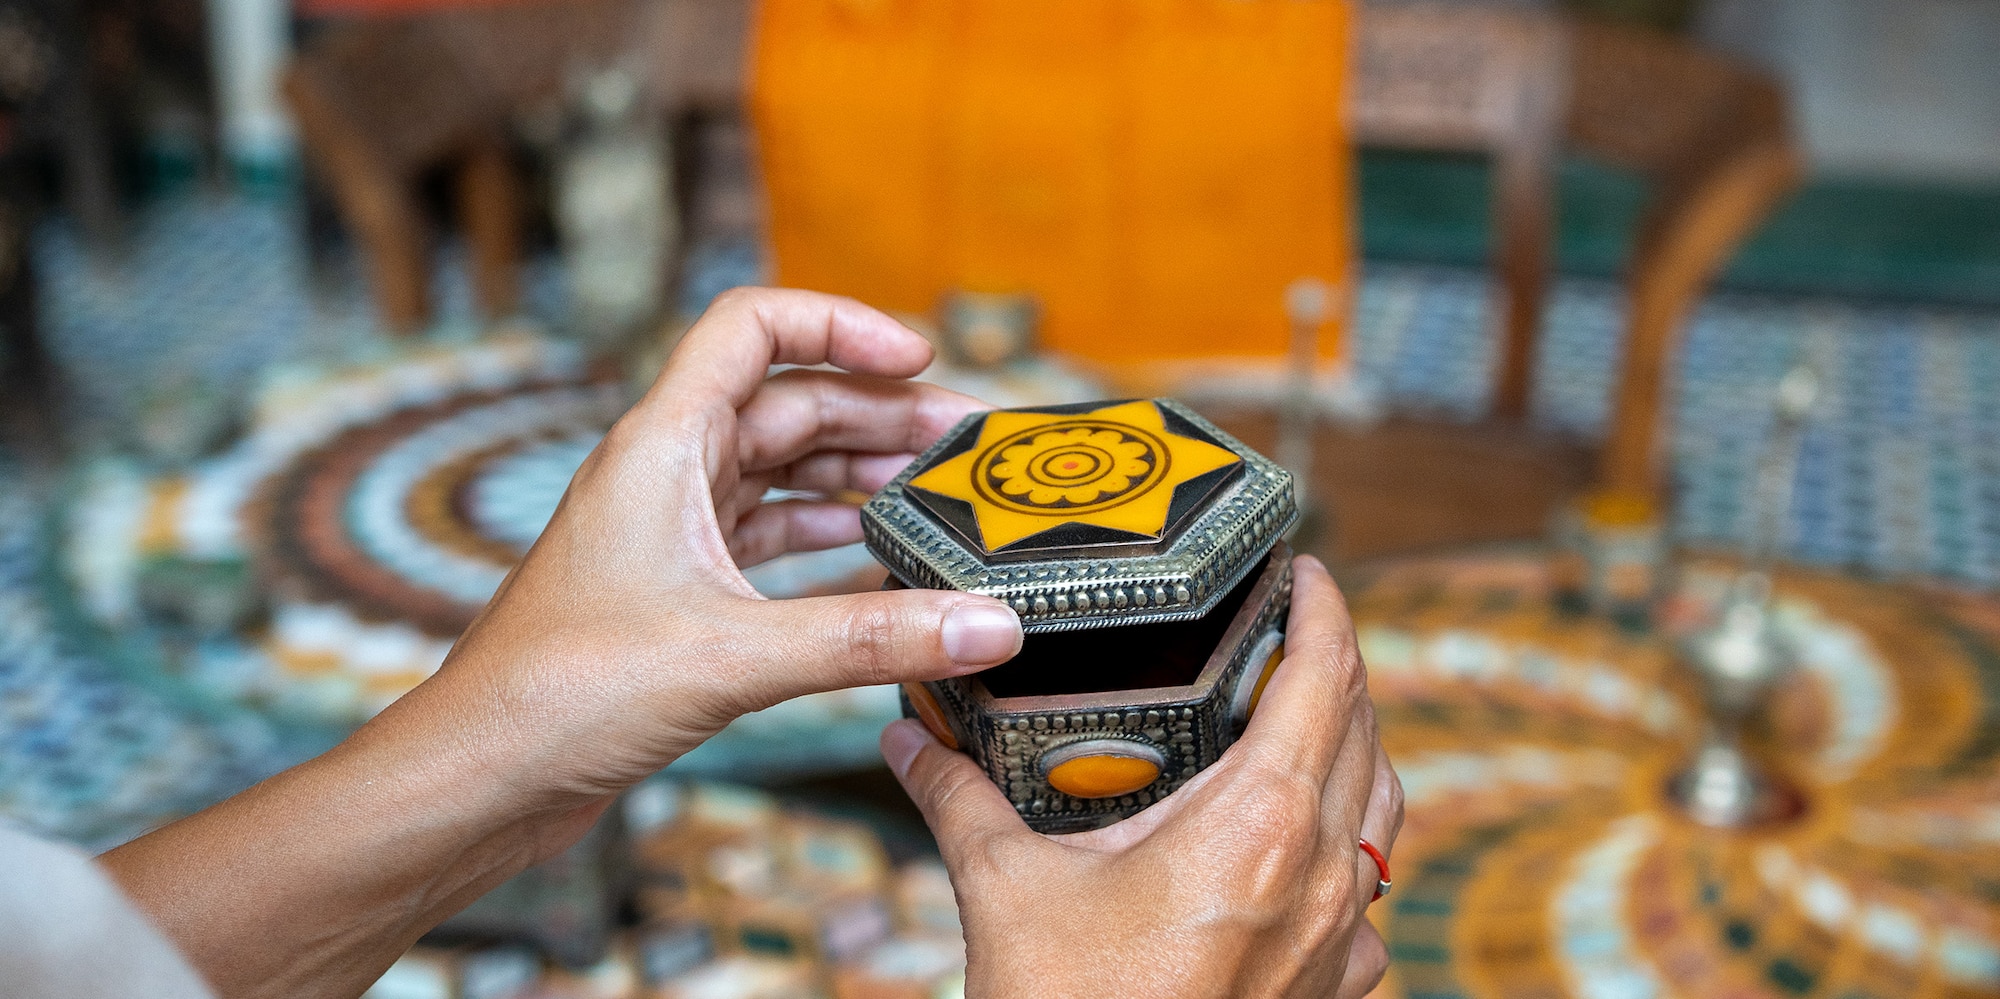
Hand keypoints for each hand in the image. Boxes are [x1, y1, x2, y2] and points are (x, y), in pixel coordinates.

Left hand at [387, 286, 1026, 808]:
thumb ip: (870, 637)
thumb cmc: (559, 695)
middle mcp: (664, 471)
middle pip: (790, 403)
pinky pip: (770, 538)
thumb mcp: (735, 655)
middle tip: (965, 448)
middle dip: (881, 416)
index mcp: (660, 444)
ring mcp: (670, 530)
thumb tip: (986, 624)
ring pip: (784, 472)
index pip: (754, 326)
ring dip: (862, 478)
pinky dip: (830, 540)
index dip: (840, 324)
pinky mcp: (678, 590)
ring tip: (941, 500)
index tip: (918, 356)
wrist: (481, 777)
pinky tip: (883, 562)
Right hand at [882, 555, 1401, 998]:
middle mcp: (1322, 871)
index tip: (1303, 568)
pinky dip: (1348, 838)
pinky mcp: (1338, 984)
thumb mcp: (1004, 890)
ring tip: (1301, 715)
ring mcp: (1341, 934)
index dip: (1323, 609)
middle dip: (1335, 665)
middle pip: (1364, 729)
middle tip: (1289, 625)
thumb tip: (905, 738)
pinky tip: (1295, 841)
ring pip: (1381, 806)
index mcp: (1258, 823)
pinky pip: (1367, 886)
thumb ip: (958, 798)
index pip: (1324, 679)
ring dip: (1352, 745)